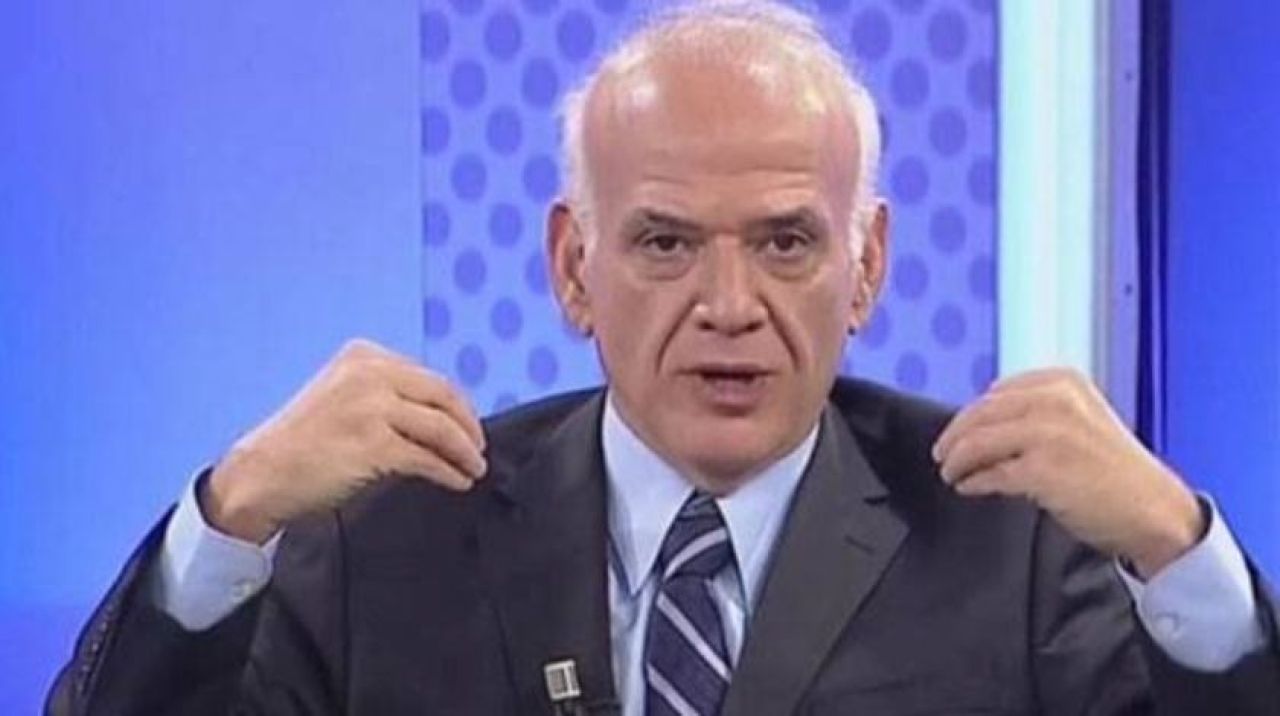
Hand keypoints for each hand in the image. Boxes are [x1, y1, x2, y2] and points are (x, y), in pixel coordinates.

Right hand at [203, 339, 486, 542]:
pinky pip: (427, 458)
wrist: (262, 473)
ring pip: (441, 428)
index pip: (429, 377)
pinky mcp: (374, 444)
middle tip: (478, 449)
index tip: (469, 424)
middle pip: (443, 397)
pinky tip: (455, 481)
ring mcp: (371, 407)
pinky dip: (448, 471)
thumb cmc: (302, 443)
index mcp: (363, 356)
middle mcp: (369, 374)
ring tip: (473, 469)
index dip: (457, 404)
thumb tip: (440, 415)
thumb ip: (386, 394)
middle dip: (469, 426)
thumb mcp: (342, 396)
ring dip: (465, 451)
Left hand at [932, 368, 1202, 578]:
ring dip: (957, 459)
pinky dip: (972, 480)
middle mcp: (1056, 401)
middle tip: (942, 453)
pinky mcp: (1042, 469)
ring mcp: (1049, 434)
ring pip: (979, 441)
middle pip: (981, 414)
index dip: (971, 414)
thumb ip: (1038, 413)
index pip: (998, 392)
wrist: (1155, 512)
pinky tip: (968, 486)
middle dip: (955, 436)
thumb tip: (983, 424)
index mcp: (1064, 383)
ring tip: (950, 472)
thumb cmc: (1117, 474)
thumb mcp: (1081, 422)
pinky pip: (990, 473)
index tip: (959, 430)